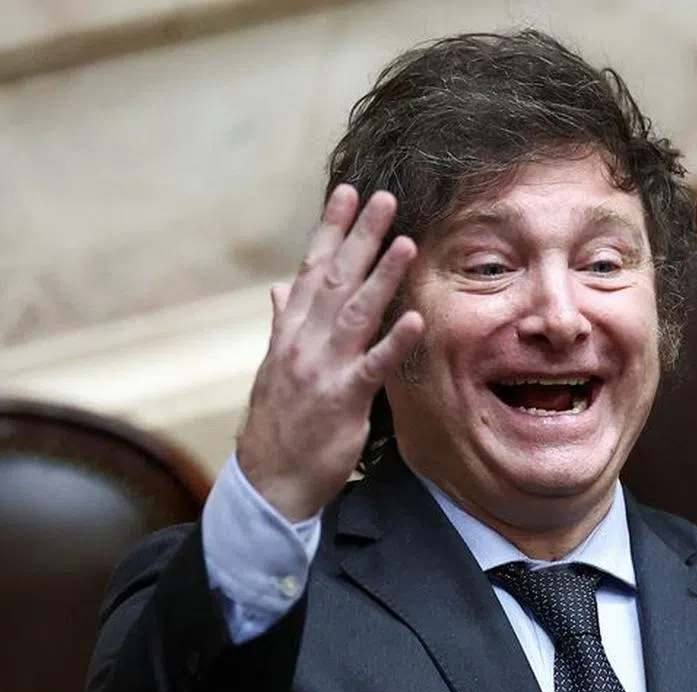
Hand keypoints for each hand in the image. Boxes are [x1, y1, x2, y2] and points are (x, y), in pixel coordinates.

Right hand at [237, 185, 424, 521]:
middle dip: (359, 236)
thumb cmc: (280, 422)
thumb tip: (281, 288)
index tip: (348, 193)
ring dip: (380, 276)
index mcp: (291, 331)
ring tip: (404, 242)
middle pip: (335, 279)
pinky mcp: (343, 400)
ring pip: (355, 313)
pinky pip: (372, 367)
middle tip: (383, 197)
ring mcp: (322, 369)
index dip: (331, 230)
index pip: (311, 269)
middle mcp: (304, 342)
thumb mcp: (277, 367)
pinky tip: (414, 320)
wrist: (269, 481)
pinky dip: (393, 342)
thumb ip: (284, 323)